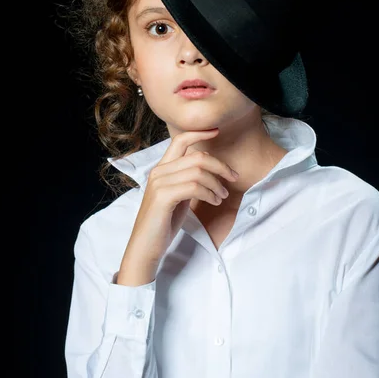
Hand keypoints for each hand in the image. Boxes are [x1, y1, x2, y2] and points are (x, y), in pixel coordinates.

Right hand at [120, 128, 238, 272]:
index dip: (199, 133)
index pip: (180, 141)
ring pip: (198, 171)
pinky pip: (194, 186)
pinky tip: (214, 201)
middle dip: (220, 165)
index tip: (216, 131)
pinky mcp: (162, 196)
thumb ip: (188, 180)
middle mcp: (158, 171)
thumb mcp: (178, 196)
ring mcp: (159, 183)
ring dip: (216, 183)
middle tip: (233, 177)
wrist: (145, 247)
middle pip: (197, 156)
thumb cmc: (163, 223)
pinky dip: (209, 193)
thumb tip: (210, 171)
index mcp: (161, 169)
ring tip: (222, 196)